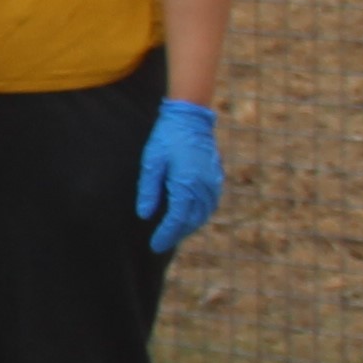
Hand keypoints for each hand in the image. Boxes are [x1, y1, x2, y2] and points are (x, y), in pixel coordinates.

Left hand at [136, 97, 224, 255]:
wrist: (190, 117)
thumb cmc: (167, 138)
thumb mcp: (151, 162)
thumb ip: (148, 190)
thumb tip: (145, 215)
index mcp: (186, 183)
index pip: (177, 218)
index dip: (166, 234)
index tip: (155, 245)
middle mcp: (203, 186)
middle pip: (191, 220)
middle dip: (177, 233)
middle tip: (162, 242)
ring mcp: (213, 182)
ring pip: (203, 214)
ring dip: (189, 226)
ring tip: (173, 233)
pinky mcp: (216, 177)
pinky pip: (210, 204)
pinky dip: (200, 215)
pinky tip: (189, 217)